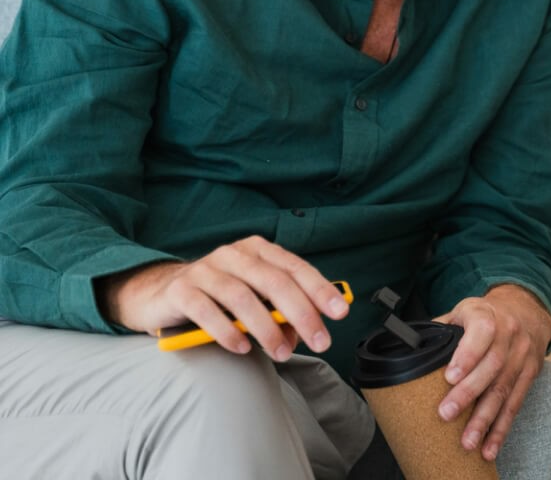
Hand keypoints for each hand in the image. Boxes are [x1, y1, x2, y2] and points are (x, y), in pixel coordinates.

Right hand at [99, 235, 349, 361]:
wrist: (159, 293)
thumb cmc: (217, 298)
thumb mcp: (253, 300)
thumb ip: (278, 312)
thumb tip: (303, 333)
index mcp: (258, 250)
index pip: (296, 268)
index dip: (320, 290)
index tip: (340, 313)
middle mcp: (234, 254)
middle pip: (275, 282)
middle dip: (302, 314)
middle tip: (319, 342)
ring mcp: (205, 269)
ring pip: (243, 297)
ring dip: (267, 329)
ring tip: (280, 352)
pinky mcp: (180, 290)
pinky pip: (208, 311)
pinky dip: (228, 332)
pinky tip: (242, 348)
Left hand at [433, 284, 550, 459]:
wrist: (527, 310)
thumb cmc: (486, 314)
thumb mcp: (462, 311)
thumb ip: (440, 330)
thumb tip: (407, 352)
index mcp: (488, 315)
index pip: (482, 331)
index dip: (467, 355)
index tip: (449, 377)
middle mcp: (509, 334)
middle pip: (492, 365)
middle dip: (469, 393)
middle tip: (446, 414)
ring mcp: (521, 356)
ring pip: (504, 389)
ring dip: (485, 419)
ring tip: (468, 441)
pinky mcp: (529, 374)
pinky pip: (515, 404)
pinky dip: (502, 428)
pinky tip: (490, 447)